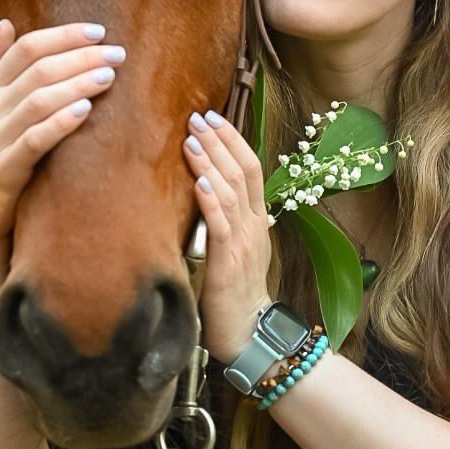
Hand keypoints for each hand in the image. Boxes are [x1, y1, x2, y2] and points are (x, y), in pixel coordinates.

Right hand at [0, 20, 125, 242]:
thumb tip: (5, 24)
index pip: (25, 49)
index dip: (62, 36)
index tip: (97, 32)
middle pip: (38, 71)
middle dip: (80, 57)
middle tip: (116, 53)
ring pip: (39, 101)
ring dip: (77, 84)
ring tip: (108, 76)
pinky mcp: (4, 168)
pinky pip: (36, 140)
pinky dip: (61, 122)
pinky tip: (86, 110)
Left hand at [182, 109, 272, 364]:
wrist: (248, 332)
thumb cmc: (234, 292)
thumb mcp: (234, 247)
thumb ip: (224, 219)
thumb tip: (201, 188)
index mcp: (257, 219)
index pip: (251, 168)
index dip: (233, 139)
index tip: (212, 116)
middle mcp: (255, 225)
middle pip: (242, 171)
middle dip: (219, 141)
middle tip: (198, 116)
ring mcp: (245, 242)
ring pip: (232, 192)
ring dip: (210, 162)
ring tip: (192, 139)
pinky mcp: (228, 262)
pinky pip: (221, 225)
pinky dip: (211, 200)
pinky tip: (200, 182)